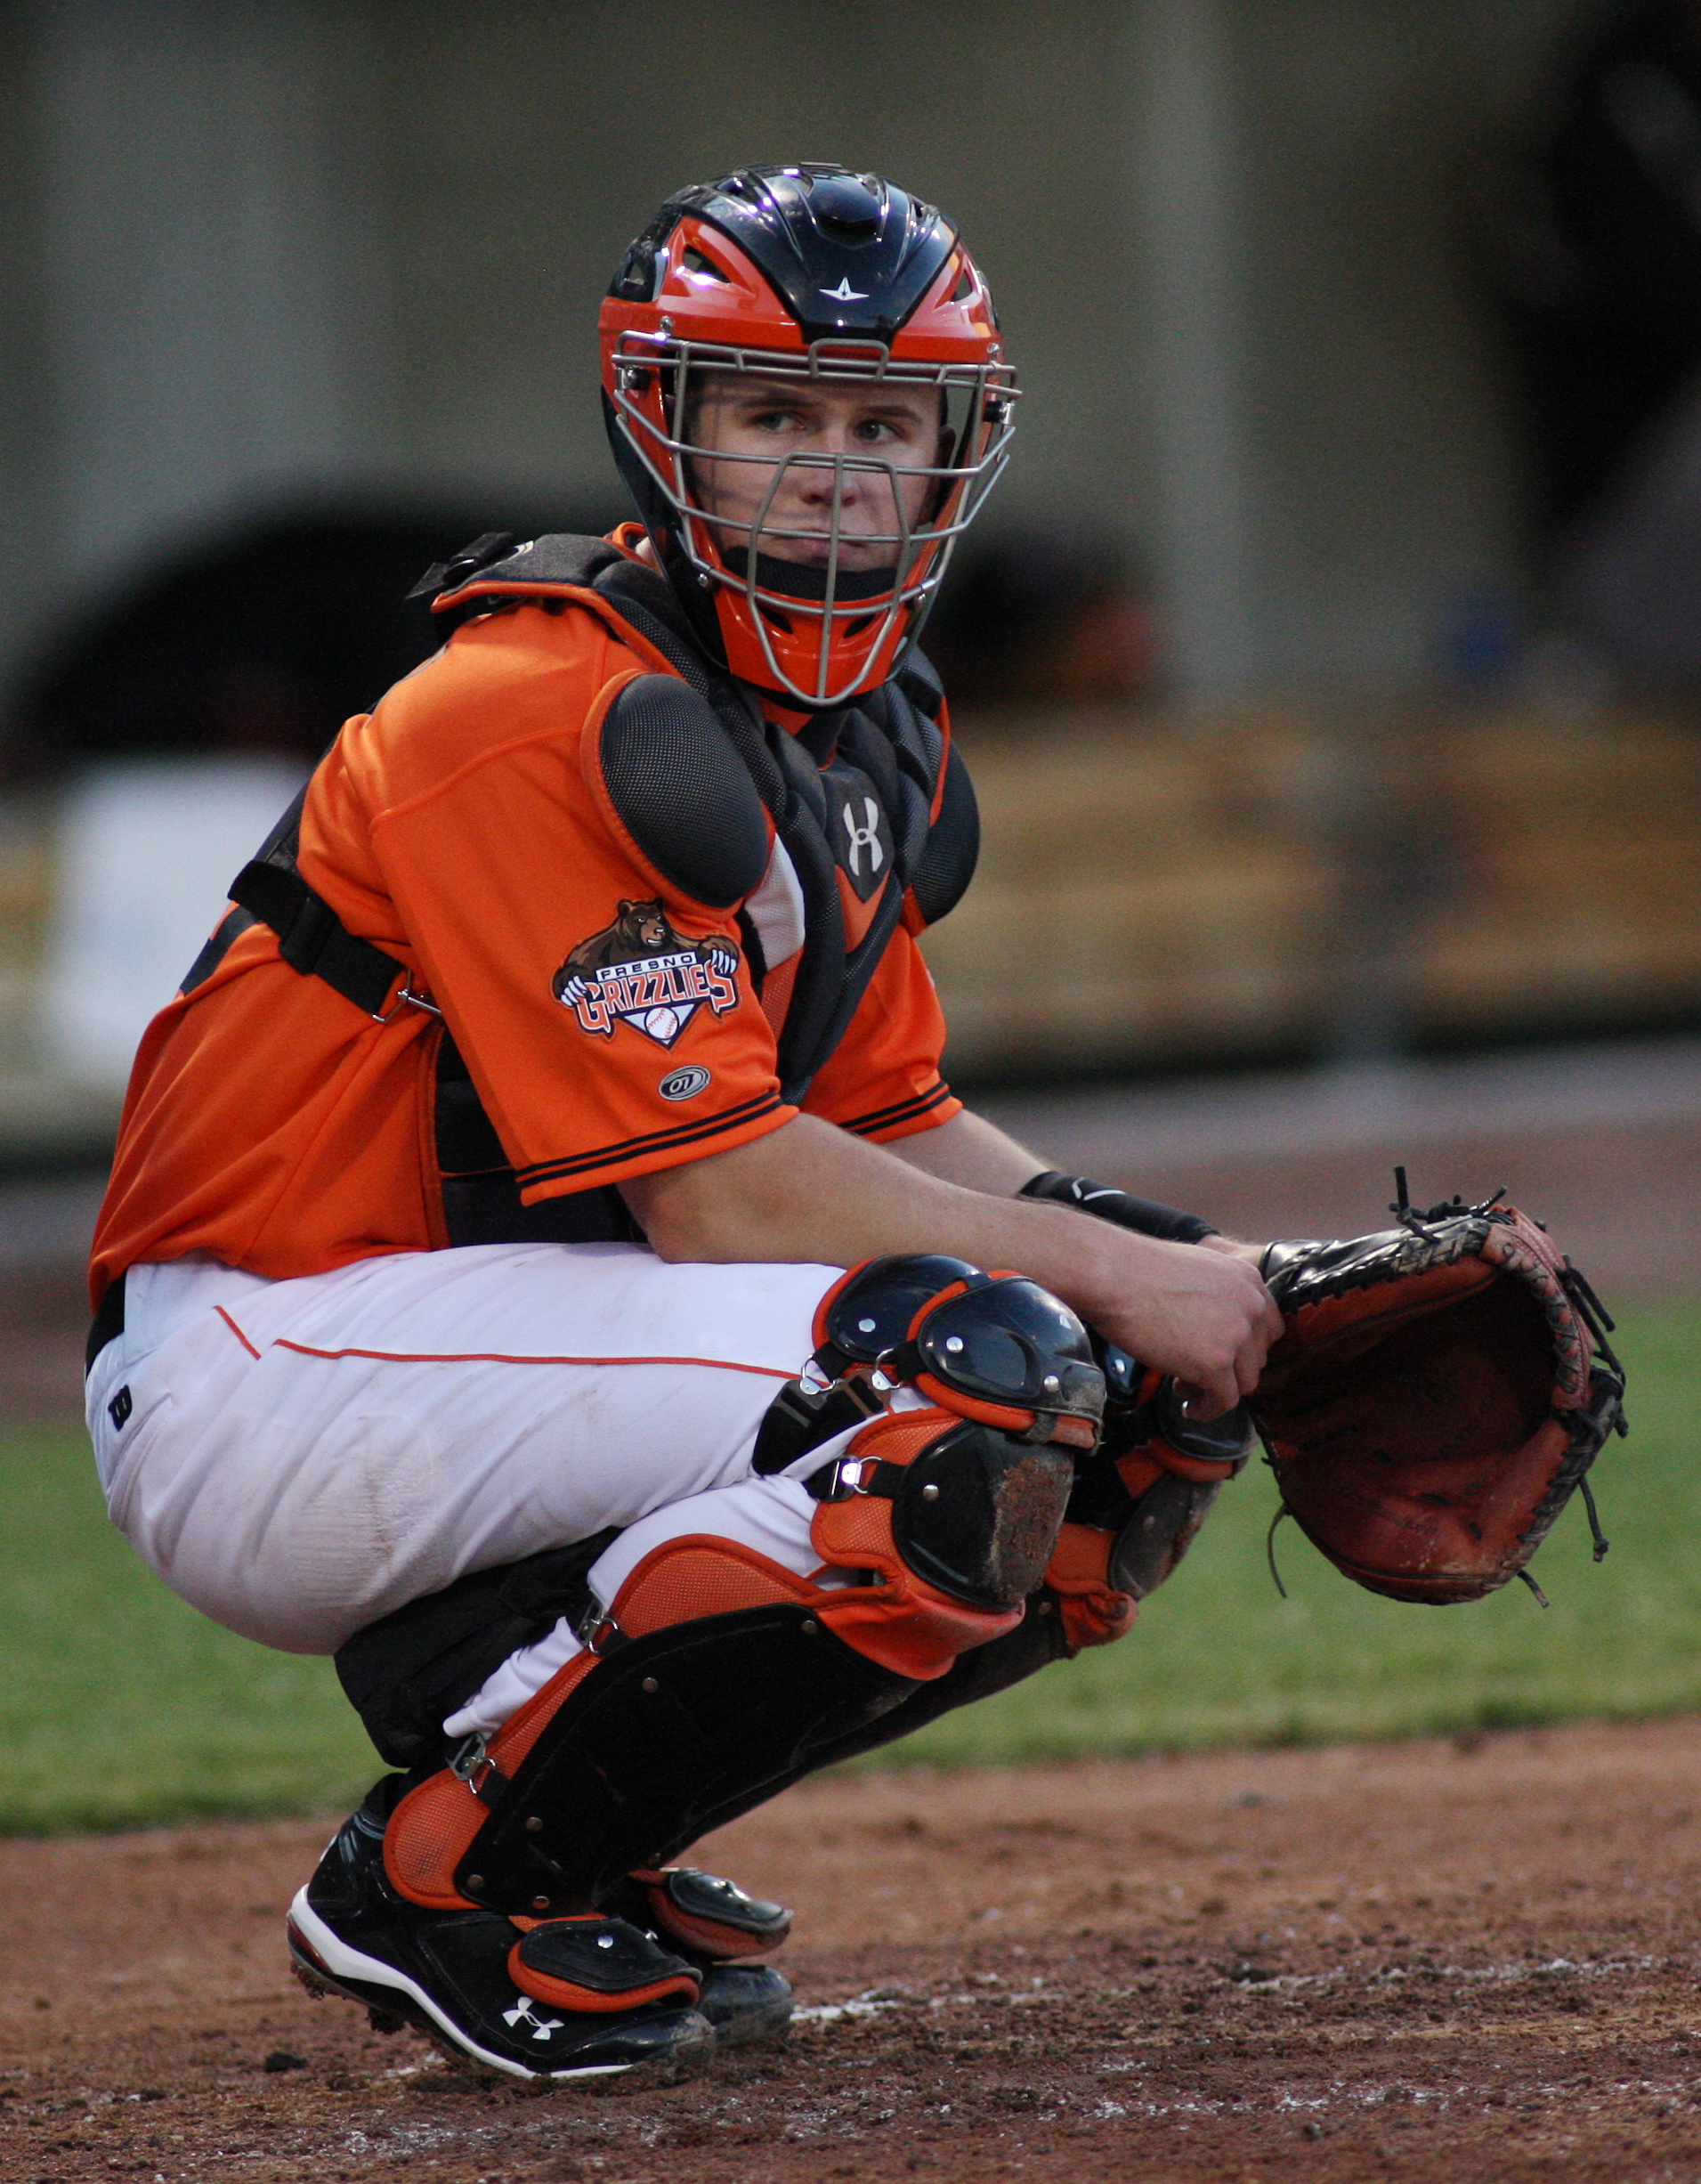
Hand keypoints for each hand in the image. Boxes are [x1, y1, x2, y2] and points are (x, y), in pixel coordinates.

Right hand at [1090, 1233, 1283, 1420]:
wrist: (1115, 1276)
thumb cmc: (1138, 1269)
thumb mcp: (1196, 1267)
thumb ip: (1217, 1293)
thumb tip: (1212, 1323)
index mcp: (1248, 1280)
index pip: (1269, 1327)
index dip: (1247, 1348)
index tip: (1228, 1358)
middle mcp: (1251, 1307)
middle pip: (1257, 1357)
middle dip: (1230, 1369)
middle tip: (1199, 1372)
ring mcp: (1236, 1336)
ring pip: (1245, 1382)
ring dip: (1218, 1391)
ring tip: (1187, 1388)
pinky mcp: (1215, 1363)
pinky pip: (1224, 1401)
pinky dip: (1208, 1410)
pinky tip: (1190, 1408)